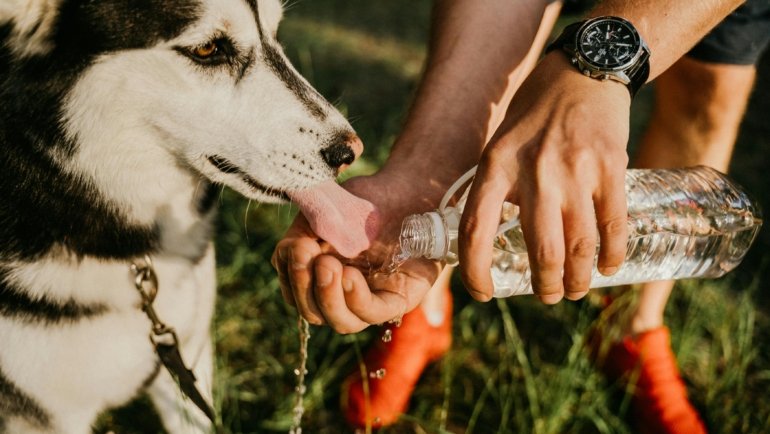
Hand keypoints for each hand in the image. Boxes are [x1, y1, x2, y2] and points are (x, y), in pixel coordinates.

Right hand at [272, 168, 446, 332]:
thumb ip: (302, 231)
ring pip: (342, 322)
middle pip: (314, 312)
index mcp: (321, 275)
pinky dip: (356, 299)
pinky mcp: (398, 298)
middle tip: (306, 254)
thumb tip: (289, 252)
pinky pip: (374, 313)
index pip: (296, 293)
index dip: (290, 276)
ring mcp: (372, 299)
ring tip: (328, 266)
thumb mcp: (325, 211)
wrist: (407, 189)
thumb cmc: (364, 201)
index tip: (294, 246)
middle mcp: (344, 293)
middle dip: (304, 287)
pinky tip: (349, 276)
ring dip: (328, 297)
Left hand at [458, 52, 630, 303]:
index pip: (476, 230)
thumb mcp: (498, 145)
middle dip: (545, 286)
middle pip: (541, 251)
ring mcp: (575, 171)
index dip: (475, 270)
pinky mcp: (610, 167)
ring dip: (577, 280)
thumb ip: (496, 189)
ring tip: (574, 290)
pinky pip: (613, 225)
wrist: (582, 71)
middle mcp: (534, 172)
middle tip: (547, 296)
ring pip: (579, 246)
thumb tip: (491, 241)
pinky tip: (607, 268)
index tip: (482, 292)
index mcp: (495, 166)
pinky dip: (611, 255)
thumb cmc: (533, 114)